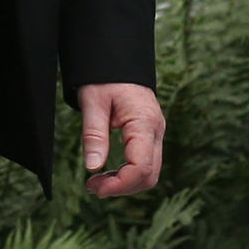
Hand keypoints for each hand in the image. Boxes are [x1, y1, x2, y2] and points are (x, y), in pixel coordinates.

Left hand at [77, 82, 164, 197]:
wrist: (118, 60)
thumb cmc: (105, 77)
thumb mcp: (93, 102)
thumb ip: (94, 135)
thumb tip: (93, 167)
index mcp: (145, 123)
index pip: (141, 167)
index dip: (119, 185)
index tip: (95, 188)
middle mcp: (156, 131)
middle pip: (149, 176)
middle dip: (122, 187)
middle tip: (92, 187)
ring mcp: (156, 135)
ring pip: (150, 174)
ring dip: (125, 184)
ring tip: (96, 182)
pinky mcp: (150, 137)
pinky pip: (145, 164)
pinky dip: (128, 175)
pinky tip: (108, 173)